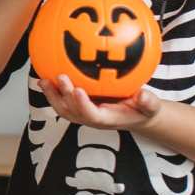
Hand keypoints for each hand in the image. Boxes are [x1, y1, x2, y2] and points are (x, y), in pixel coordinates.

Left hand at [42, 76, 163, 130]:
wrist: (136, 114)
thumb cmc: (143, 109)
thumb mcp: (151, 107)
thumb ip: (148, 102)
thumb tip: (143, 95)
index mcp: (107, 120)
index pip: (91, 115)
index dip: (82, 104)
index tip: (78, 90)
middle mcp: (91, 118)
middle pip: (72, 112)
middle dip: (64, 96)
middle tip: (60, 77)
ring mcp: (82, 114)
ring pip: (63, 108)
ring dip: (52, 95)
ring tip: (43, 79)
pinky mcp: (78, 107)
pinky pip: (62, 99)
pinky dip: (53, 90)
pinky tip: (46, 74)